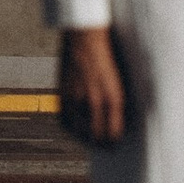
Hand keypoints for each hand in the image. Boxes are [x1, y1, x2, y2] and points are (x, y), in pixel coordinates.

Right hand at [57, 24, 129, 146]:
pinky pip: (65, 122)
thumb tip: (119, 118)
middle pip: (97, 137)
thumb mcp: (120, 79)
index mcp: (114, 97)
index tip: (115, 144)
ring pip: (80, 133)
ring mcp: (77, 99)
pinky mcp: (63, 94)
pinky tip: (75, 129)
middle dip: (101, 144)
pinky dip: (70, 129)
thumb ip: (118, 101)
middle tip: (103, 145)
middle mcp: (95, 101)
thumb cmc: (107, 54)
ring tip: (90, 138)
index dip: (114, 142)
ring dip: (85, 138)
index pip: (113, 135)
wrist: (85, 37)